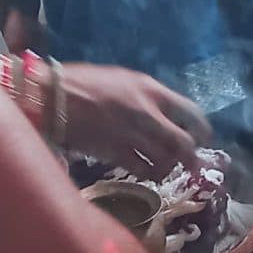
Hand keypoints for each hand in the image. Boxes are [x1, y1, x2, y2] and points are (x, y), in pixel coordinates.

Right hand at [57, 64, 207, 172]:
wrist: (51, 95)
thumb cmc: (83, 82)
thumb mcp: (122, 80)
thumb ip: (145, 97)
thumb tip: (162, 114)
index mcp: (150, 90)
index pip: (190, 112)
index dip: (201, 129)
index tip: (202, 137)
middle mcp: (147, 113)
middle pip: (183, 143)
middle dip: (189, 156)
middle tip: (190, 163)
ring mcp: (131, 135)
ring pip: (165, 160)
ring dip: (168, 167)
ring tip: (163, 167)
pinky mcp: (114, 153)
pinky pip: (142, 169)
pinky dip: (147, 173)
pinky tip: (144, 171)